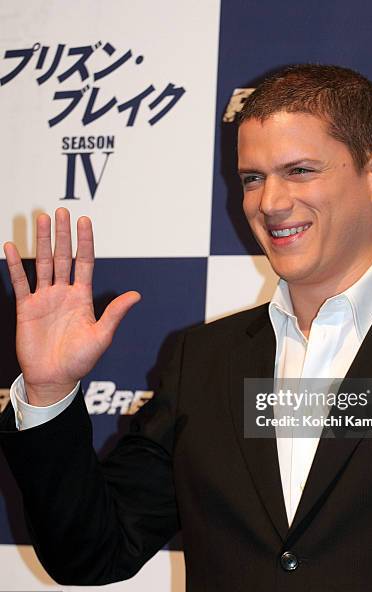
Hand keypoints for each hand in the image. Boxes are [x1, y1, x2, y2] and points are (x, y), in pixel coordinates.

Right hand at [3, 208, 140, 405]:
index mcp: (82, 297)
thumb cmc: (80, 360)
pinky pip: (20, 282)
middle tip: (61, 211)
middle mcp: (64, 293)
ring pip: (43, 264)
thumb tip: (136, 295)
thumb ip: (114, 313)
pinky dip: (15, 265)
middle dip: (63, 234)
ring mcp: (44, 298)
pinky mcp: (26, 308)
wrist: (54, 378)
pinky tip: (11, 247)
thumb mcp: (101, 336)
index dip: (84, 242)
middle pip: (63, 257)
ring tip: (40, 219)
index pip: (84, 262)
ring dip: (42, 242)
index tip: (84, 221)